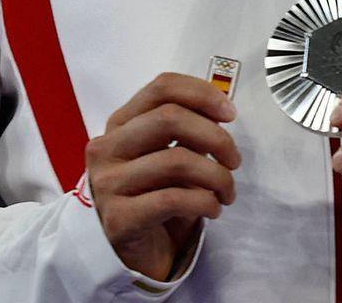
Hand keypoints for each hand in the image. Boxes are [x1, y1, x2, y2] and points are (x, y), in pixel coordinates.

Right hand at [86, 73, 239, 281]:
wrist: (126, 254)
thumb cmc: (151, 196)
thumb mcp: (165, 155)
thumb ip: (184, 130)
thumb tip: (221, 110)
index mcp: (119, 124)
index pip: (162, 88)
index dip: (202, 94)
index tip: (230, 114)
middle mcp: (107, 148)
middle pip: (170, 118)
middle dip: (215, 137)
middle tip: (234, 160)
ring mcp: (108, 183)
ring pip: (177, 160)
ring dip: (217, 176)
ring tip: (226, 192)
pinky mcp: (118, 219)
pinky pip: (173, 199)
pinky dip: (204, 202)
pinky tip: (212, 209)